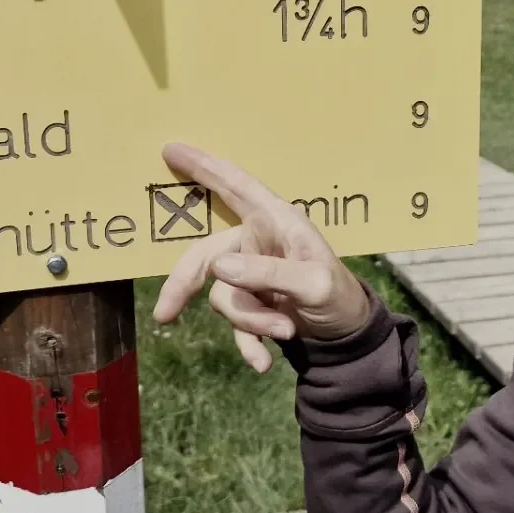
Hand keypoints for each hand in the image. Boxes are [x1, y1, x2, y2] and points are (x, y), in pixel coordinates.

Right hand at [152, 142, 372, 371]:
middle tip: (165, 316)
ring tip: (286, 330)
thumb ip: (269, 273)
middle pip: (205, 256)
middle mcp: (257, 242)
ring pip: (224, 297)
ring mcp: (251, 274)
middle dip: (184, 285)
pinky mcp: (253, 304)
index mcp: (275, 221)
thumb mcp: (314, 284)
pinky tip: (263, 364)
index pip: (235, 185)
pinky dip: (248, 344)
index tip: (170, 149)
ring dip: (250, 322)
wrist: (348, 335)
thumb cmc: (339, 295)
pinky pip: (235, 325)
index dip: (203, 166)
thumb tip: (219, 270)